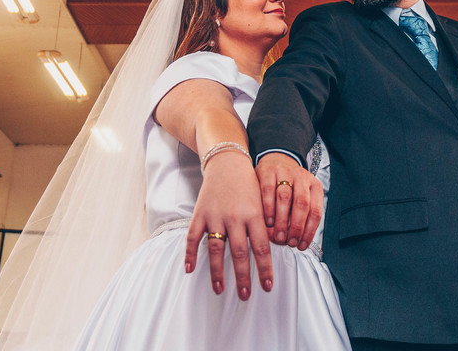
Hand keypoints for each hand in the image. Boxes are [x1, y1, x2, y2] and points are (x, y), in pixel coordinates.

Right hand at [183, 150, 272, 300]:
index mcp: (254, 214)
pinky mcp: (200, 213)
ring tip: (220, 289)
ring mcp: (216, 215)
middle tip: (245, 295)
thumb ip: (264, 226)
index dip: (264, 269)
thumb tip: (268, 254)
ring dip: (218, 272)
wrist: (228, 163)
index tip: (267, 286)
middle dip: (242, 277)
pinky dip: (190, 253)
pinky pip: (193, 236)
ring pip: (216, 249)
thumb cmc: (249, 185)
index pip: (261, 247)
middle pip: (239, 252)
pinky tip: (190, 269)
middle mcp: (235, 216)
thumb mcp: (262, 202)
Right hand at [255, 152, 323, 249]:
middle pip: (302, 204)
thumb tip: (294, 242)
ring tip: (278, 236)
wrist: (276, 160)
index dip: (309, 231)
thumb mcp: (299, 198)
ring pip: (285, 198)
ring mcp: (285, 172)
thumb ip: (298, 218)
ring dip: (282, 220)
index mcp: (314, 186)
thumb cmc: (289, 187)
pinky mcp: (268, 171)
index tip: (301, 245)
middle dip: (296, 227)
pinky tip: (268, 221)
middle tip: (289, 242)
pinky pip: (268, 190)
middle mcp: (302, 177)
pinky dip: (268, 208)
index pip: (316, 211)